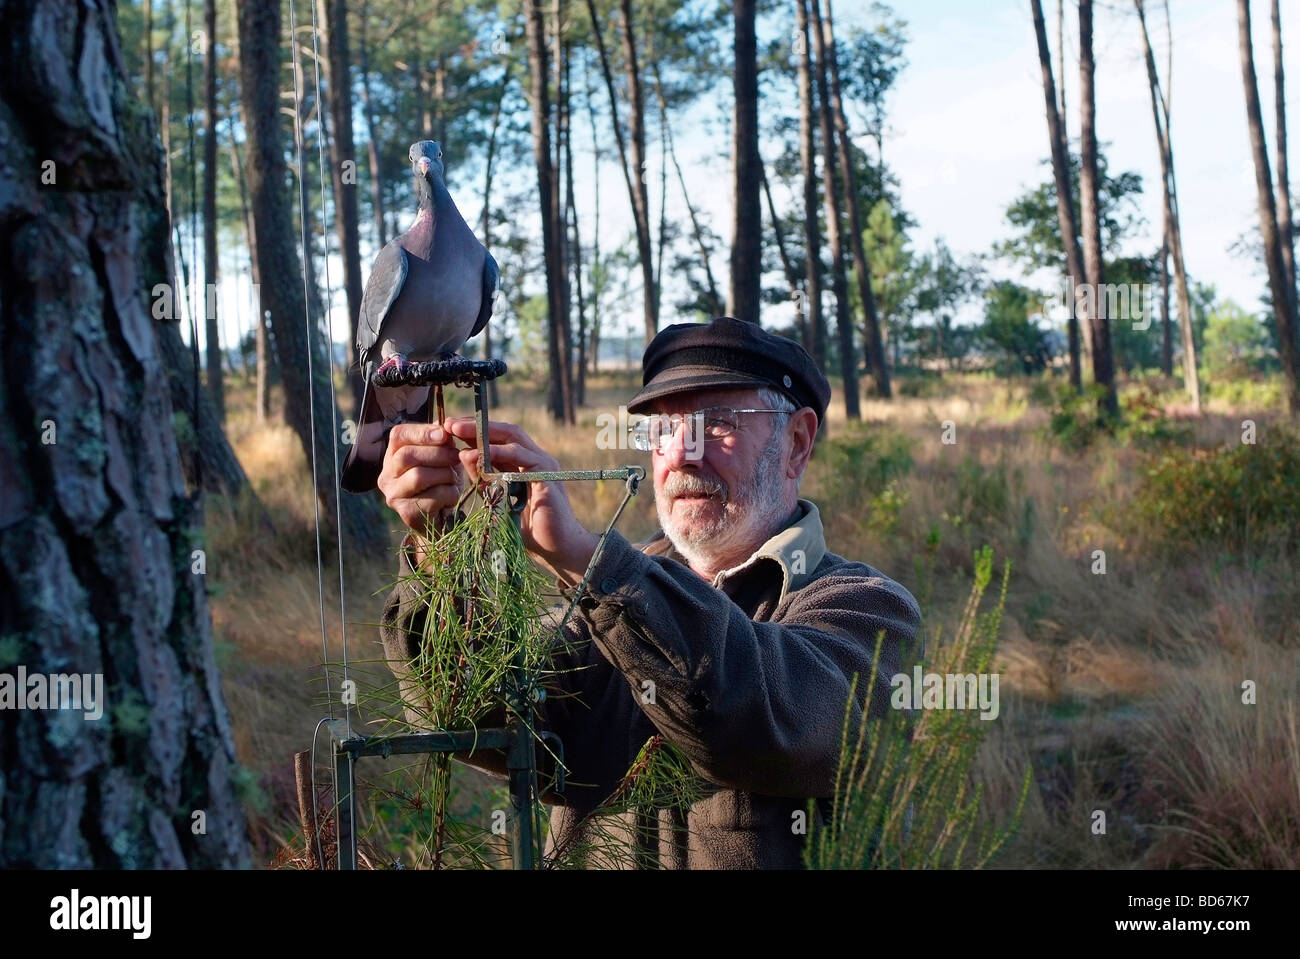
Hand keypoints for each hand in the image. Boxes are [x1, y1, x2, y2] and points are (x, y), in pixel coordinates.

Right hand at [376, 423, 465, 552]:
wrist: (442, 519)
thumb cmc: (441, 483)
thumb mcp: (443, 458)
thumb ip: (441, 442)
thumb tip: (445, 426)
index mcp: (393, 456)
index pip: (398, 435)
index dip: (422, 432)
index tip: (443, 434)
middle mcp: (387, 475)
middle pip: (408, 456)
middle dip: (438, 454)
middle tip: (456, 457)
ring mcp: (394, 496)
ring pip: (419, 476)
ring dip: (444, 475)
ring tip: (454, 479)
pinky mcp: (406, 513)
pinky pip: (431, 498)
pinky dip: (449, 494)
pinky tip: (452, 497)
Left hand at [444, 416, 597, 584]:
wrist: (556, 549)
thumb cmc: (528, 528)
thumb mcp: (496, 498)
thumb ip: (482, 478)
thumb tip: (462, 454)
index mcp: (526, 463)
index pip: (500, 438)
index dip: (475, 430)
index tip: (449, 428)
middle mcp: (536, 459)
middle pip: (506, 431)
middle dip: (476, 425)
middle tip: (450, 423)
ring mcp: (543, 464)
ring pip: (513, 437)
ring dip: (483, 433)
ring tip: (458, 431)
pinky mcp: (547, 475)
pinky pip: (521, 457)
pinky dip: (498, 452)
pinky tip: (477, 452)